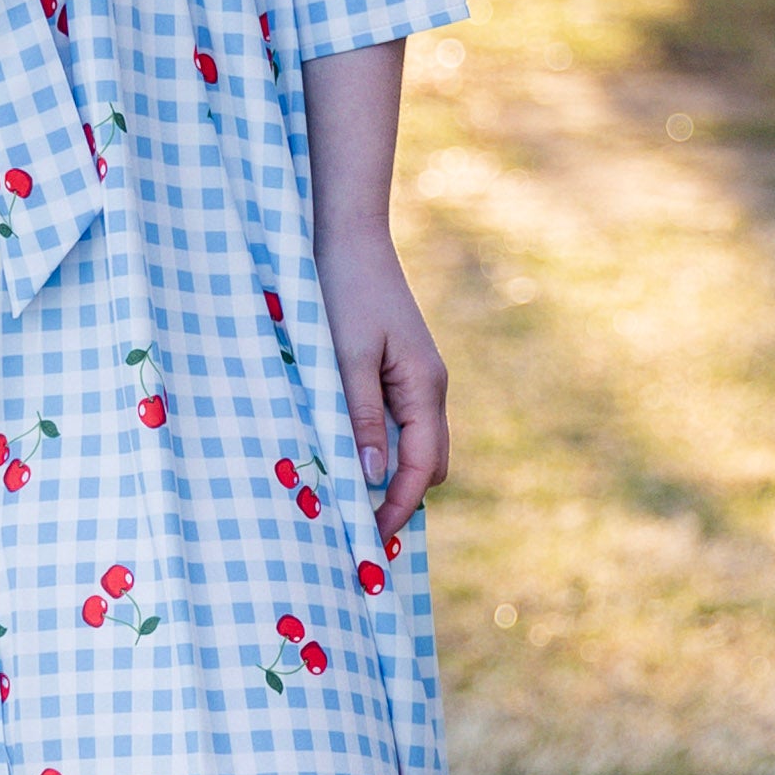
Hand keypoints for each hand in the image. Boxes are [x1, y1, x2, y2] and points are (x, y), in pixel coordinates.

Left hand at [315, 223, 448, 545]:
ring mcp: (417, 377)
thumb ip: (360, 417)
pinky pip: (400, 422)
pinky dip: (381, 447)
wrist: (346, 235)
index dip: (399, 506)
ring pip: (415, 444)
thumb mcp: (345, 358)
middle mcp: (430, 386)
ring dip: (390, 474)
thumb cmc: (344, 292)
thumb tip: (373, 475)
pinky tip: (350, 454)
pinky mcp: (399, 368)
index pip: (422, 466)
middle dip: (400, 498)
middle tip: (357, 527)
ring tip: (350, 499)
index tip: (371, 539)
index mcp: (425, 386)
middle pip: (428, 462)